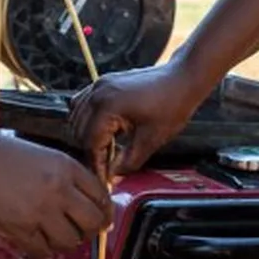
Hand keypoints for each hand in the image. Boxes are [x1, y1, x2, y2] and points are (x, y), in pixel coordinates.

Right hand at [0, 127, 110, 258]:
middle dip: (89, 230)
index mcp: (65, 166)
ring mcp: (40, 210)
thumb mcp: (39, 156)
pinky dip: (42, 249)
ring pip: (70, 241)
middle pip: (93, 222)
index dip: (102, 211)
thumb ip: (62, 179)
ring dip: (64, 241)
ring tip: (51, 234)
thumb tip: (81, 205)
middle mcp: (58, 189)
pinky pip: (44, 250)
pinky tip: (33, 238)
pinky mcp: (20, 228)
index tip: (97, 218)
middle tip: (79, 231)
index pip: (101, 196)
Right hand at [70, 60, 208, 176]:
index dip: (97, 165)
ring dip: (87, 136)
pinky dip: (88, 120)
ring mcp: (99, 85)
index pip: (90, 143)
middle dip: (91, 152)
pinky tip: (104, 131)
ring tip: (107, 150)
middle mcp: (97, 93)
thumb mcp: (151, 140)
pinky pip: (82, 104)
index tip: (103, 180)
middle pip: (79, 131)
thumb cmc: (172, 104)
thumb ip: (128, 161)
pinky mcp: (104, 83)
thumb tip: (113, 176)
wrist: (182, 79)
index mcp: (107, 106)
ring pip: (76, 118)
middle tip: (106, 167)